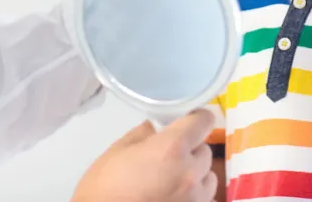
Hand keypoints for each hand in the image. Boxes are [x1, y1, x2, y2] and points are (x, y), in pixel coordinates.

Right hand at [71, 110, 217, 201]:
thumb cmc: (103, 188)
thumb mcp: (117, 152)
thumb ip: (143, 134)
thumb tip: (156, 127)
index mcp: (172, 149)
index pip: (203, 121)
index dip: (197, 119)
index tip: (188, 121)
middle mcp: (191, 172)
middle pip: (205, 151)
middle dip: (190, 150)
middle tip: (169, 156)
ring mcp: (196, 199)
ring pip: (209, 178)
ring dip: (196, 175)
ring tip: (174, 181)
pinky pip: (205, 200)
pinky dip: (194, 197)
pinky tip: (174, 197)